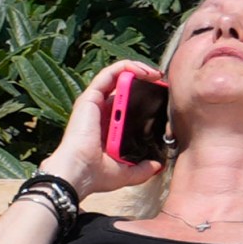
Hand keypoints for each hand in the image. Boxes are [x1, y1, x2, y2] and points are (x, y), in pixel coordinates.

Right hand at [37, 60, 168, 196]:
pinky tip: (144, 72)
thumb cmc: (96, 175)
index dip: (144, 98)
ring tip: (156, 74)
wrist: (80, 173)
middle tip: (162, 83)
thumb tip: (158, 165)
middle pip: (123, 88)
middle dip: (144, 81)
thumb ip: (143, 169)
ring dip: (138, 69)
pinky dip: (127, 67)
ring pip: (117, 76)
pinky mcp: (90, 97)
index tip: (162, 99)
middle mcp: (101, 113)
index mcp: (108, 127)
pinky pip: (109, 74)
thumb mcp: (127, 173)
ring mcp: (95, 103)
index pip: (126, 105)